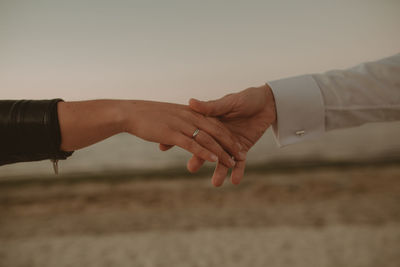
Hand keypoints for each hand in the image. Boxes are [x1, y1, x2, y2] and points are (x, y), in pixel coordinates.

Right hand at [123, 100, 244, 167]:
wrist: (130, 111)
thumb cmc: (148, 114)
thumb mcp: (170, 114)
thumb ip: (184, 118)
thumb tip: (192, 128)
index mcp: (191, 112)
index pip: (213, 123)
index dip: (226, 135)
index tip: (237, 145)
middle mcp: (190, 117)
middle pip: (216, 131)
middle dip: (230, 144)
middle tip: (241, 156)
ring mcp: (182, 125)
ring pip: (208, 139)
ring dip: (221, 152)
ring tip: (232, 163)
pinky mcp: (173, 134)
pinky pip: (193, 144)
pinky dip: (205, 152)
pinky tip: (214, 160)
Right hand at [161, 85, 275, 185]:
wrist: (269, 103)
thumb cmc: (247, 98)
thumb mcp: (229, 102)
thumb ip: (211, 107)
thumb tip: (191, 102)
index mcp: (211, 122)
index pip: (195, 131)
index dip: (183, 138)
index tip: (167, 146)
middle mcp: (218, 134)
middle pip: (207, 148)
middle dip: (200, 159)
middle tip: (191, 169)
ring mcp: (230, 143)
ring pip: (222, 159)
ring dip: (220, 171)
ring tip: (216, 183)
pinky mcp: (243, 149)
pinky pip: (240, 163)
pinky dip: (238, 172)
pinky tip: (234, 181)